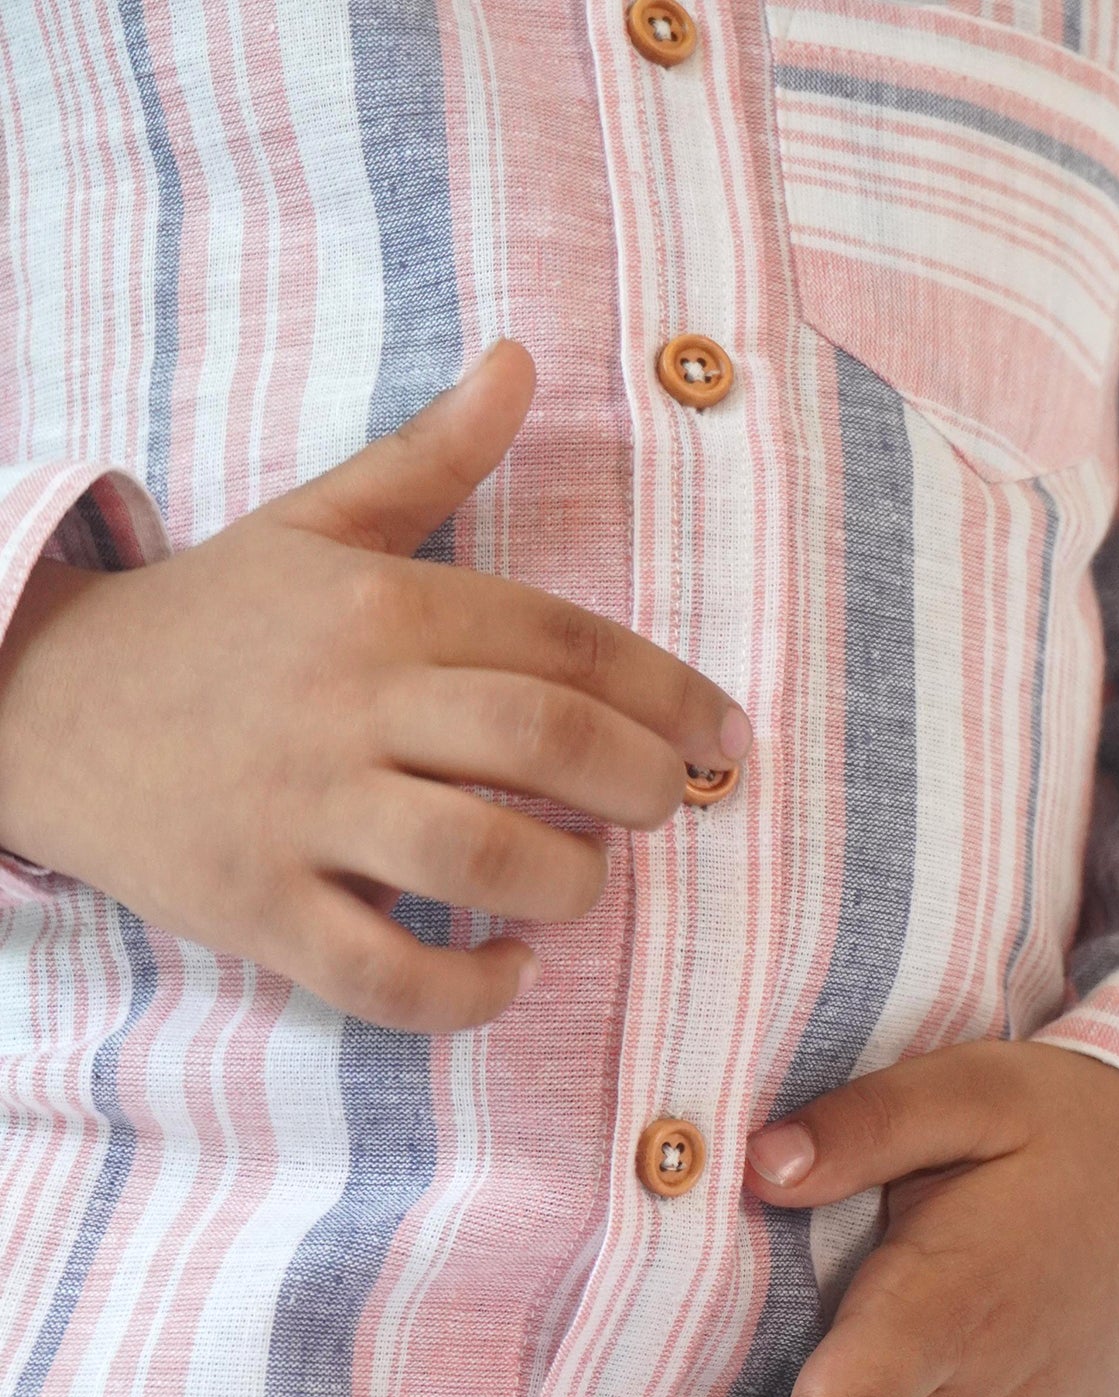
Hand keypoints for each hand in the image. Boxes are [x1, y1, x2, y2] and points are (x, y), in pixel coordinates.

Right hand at [0, 338, 750, 1030]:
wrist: (39, 701)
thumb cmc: (208, 624)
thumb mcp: (315, 526)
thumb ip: (430, 457)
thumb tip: (521, 361)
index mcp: (379, 604)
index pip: (564, 643)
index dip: (671, 694)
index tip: (726, 738)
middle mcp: (347, 701)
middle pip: (542, 741)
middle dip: (642, 784)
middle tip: (665, 807)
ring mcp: (296, 810)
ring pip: (475, 856)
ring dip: (567, 882)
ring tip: (579, 882)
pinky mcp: (254, 907)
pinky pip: (381, 972)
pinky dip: (467, 990)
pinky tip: (507, 969)